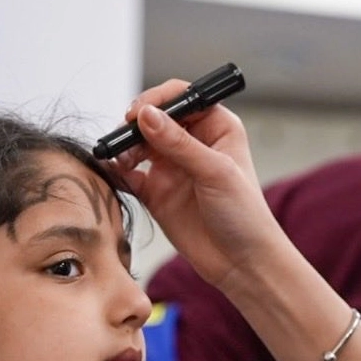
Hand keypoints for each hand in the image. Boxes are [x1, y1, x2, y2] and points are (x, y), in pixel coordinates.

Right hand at [109, 81, 284, 292]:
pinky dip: (119, 172)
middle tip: (124, 138)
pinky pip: (130, 176)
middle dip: (135, 125)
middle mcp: (192, 143)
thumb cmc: (245, 215)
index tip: (139, 113)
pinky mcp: (157, 193)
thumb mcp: (215, 172)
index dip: (157, 101)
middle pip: (154, 119)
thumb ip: (178, 144)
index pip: (181, 97)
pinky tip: (115, 173)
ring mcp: (173, 168)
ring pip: (139, 145)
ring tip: (120, 160)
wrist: (242, 263)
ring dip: (125, 148)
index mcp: (216, 127)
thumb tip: (146, 116)